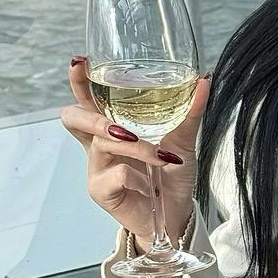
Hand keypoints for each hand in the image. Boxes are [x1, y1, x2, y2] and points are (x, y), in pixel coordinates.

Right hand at [61, 61, 208, 249]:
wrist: (175, 216)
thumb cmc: (171, 177)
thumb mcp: (183, 141)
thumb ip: (189, 111)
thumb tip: (203, 79)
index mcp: (111, 127)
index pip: (87, 98)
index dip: (78, 80)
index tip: (81, 61)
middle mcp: (98, 144)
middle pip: (73, 118)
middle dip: (92, 115)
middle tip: (118, 125)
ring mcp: (96, 167)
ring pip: (102, 144)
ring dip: (134, 147)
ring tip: (159, 155)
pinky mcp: (100, 190)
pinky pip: (113, 174)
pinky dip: (136, 174)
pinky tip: (149, 184)